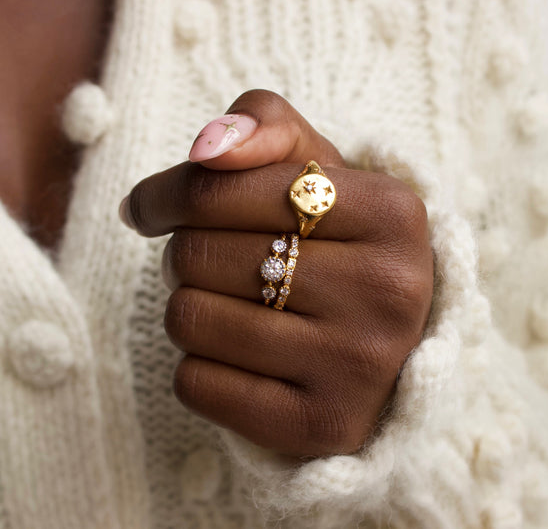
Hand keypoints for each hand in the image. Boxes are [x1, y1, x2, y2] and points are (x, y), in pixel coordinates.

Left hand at [119, 90, 432, 457]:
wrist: (385, 340)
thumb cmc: (337, 242)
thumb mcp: (318, 170)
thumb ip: (267, 127)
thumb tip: (206, 147)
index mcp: (391, 212)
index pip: (222, 187)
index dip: (167, 192)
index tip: (152, 206)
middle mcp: (388, 289)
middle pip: (200, 253)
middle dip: (188, 252)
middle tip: (216, 260)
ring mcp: (360, 364)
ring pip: (191, 319)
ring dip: (191, 306)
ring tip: (233, 304)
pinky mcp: (324, 424)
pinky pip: (197, 384)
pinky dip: (198, 365)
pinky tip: (239, 356)